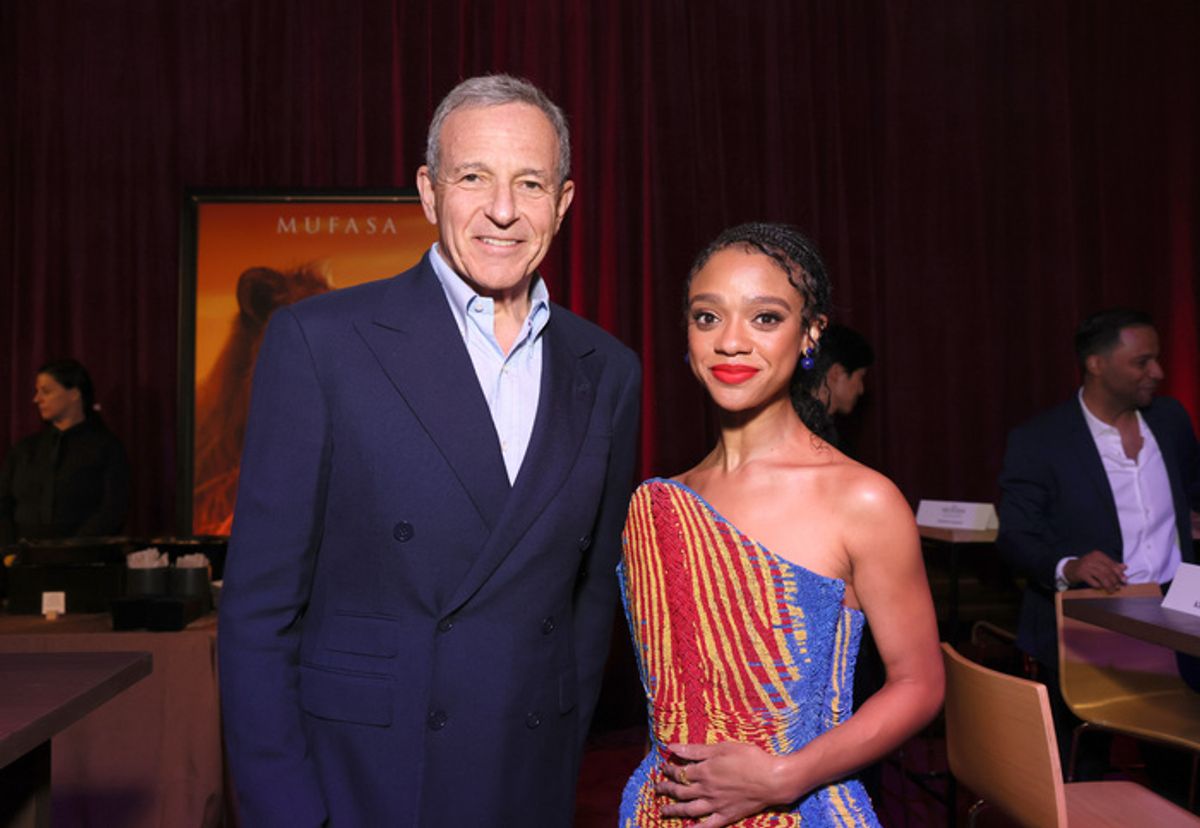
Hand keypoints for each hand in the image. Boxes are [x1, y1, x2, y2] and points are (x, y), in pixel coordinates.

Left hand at [655, 742, 794, 827]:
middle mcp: (706, 790)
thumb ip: (696, 750)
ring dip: (674, 810)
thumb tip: (672, 747)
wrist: (772, 779)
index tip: (664, 767)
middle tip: (657, 788)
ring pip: (689, 809)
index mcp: (704, 771)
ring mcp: (715, 805)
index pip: (680, 772)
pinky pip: (707, 825)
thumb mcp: (722, 748)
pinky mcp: (726, 816)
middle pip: (680, 791)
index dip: (670, 769)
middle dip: (666, 789)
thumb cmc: (750, 758)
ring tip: (663, 811)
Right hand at [1063, 550, 1126, 591]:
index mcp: (1098, 555)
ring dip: (1109, 585)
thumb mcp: (1099, 563)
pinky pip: (1093, 582)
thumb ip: (1112, 564)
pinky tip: (1101, 588)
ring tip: (1112, 590)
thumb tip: (1125, 567)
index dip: (1119, 573)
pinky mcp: (1081, 574)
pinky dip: (1099, 586)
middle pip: (1107, 571)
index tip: (1124, 580)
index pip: (1112, 564)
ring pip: (1102, 577)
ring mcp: (1086, 566)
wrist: (1070, 568)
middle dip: (1115, 580)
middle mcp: (1091, 559)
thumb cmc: (1088, 566)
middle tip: (1119, 587)